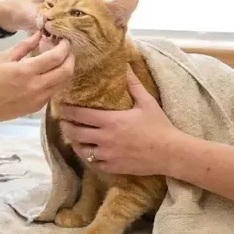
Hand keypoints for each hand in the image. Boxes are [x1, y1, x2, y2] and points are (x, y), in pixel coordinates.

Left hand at [0, 0, 101, 33]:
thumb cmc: (17, 10)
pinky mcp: (57, 17)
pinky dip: (79, 25)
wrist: (6, 17)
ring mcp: (59, 7)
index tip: (103, 5)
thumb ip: (39, 18)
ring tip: (101, 27)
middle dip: (95, 7)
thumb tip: (52, 25)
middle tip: (107, 19)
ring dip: (89, 17)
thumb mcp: (29, 14)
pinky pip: (72, 19)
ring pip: (79, 9)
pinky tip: (86, 35)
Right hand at [0, 32, 74, 126]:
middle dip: (71, 58)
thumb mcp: (4, 58)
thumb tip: (39, 35)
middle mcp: (37, 86)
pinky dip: (57, 80)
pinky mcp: (40, 106)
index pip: (56, 57)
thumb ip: (24, 46)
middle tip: (67, 50)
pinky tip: (49, 74)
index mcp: (26, 71)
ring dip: (66, 69)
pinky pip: (55, 90)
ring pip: (64, 82)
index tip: (64, 40)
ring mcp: (40, 98)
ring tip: (60, 61)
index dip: (64, 47)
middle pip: (66, 71)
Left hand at [58, 66, 180, 175]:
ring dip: (74, 142)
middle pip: (75, 132)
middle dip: (66, 126)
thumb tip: (126, 66)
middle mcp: (105, 138)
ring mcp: (107, 155)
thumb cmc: (159, 126)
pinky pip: (92, 163)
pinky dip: (87, 157)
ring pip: (81, 149)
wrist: (171, 153)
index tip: (61, 107)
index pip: (80, 114)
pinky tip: (86, 151)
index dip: (68, 110)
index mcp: (111, 121)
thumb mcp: (146, 102)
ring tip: (72, 136)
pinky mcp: (112, 167)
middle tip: (63, 121)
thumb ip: (133, 84)